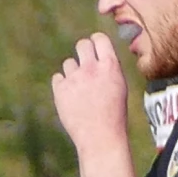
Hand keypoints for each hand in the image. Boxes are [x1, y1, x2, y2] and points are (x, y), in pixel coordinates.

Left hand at [51, 33, 129, 151]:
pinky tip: (71, 98)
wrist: (100, 138)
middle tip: (86, 67)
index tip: (96, 49)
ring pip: (68, 63)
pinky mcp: (60, 90)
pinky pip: (57, 78)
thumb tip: (98, 56)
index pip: (99, 39)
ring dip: (73, 73)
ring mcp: (74, 78)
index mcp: (110, 66)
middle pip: (82, 44)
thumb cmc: (113, 116)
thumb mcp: (119, 87)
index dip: (96, 43)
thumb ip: (108, 69)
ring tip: (81, 92)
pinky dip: (62, 86)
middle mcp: (91, 68)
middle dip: (83, 53)